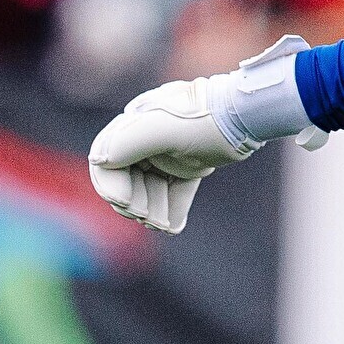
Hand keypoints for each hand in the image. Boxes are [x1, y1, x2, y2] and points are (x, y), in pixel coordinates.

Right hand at [88, 76, 253, 233]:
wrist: (245, 117)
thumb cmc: (204, 119)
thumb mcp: (163, 129)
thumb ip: (127, 142)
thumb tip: (99, 160)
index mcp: (133, 126)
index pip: (106, 163)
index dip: (111, 188)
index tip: (129, 205)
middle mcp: (145, 140)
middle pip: (126, 181)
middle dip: (137, 204)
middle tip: (152, 218)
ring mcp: (166, 154)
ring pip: (149, 190)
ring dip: (155, 210)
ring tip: (165, 223)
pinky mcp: (187, 167)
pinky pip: (172, 193)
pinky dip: (173, 210)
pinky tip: (175, 225)